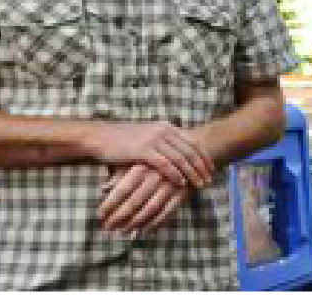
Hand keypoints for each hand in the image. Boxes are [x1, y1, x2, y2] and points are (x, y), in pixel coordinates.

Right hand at [82, 121, 214, 187]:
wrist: (100, 137)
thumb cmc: (124, 141)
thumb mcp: (148, 137)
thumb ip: (165, 144)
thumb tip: (182, 156)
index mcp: (167, 127)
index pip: (193, 141)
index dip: (204, 156)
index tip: (212, 168)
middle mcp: (163, 131)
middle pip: (191, 151)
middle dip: (202, 167)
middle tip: (210, 180)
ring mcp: (154, 139)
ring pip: (181, 158)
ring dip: (192, 173)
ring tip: (199, 184)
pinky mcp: (143, 150)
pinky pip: (165, 164)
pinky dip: (175, 174)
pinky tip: (181, 183)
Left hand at [99, 164, 186, 233]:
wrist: (184, 154)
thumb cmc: (152, 160)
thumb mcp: (134, 161)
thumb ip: (119, 174)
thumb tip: (104, 189)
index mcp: (141, 167)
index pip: (122, 190)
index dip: (110, 204)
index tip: (100, 215)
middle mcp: (156, 176)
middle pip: (134, 202)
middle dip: (119, 217)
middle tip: (108, 227)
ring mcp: (170, 186)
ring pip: (150, 209)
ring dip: (135, 223)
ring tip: (123, 231)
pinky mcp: (182, 194)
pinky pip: (166, 212)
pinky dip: (154, 223)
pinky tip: (143, 230)